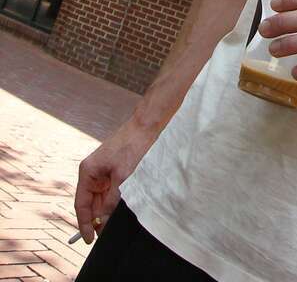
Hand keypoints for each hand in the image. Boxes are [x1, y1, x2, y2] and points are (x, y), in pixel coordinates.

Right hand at [74, 119, 156, 243]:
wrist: (146, 126)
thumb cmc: (132, 146)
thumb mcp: (122, 177)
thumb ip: (111, 200)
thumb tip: (104, 220)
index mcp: (87, 171)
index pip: (81, 204)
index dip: (84, 223)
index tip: (89, 240)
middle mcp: (92, 172)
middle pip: (91, 203)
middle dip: (98, 219)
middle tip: (106, 235)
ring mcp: (103, 171)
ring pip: (102, 199)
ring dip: (107, 210)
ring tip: (115, 224)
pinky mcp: (114, 170)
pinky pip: (110, 191)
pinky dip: (114, 201)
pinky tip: (120, 210)